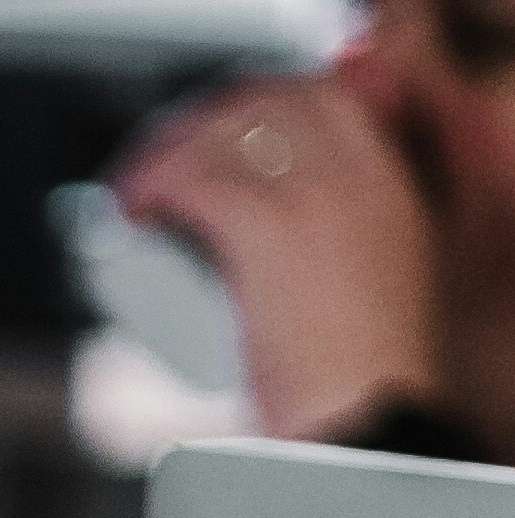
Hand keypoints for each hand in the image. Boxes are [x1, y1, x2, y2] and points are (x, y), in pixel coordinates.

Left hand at [120, 66, 446, 439]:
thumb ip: (349, 264)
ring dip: (161, 154)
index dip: (252, 105)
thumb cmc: (367, 382)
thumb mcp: (377, 293)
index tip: (208, 135)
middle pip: (263, 107)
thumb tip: (289, 279)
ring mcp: (316, 196)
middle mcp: (358, 173)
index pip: (318, 97)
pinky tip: (127, 207)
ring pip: (223, 139)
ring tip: (129, 197)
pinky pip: (199, 182)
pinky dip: (152, 184)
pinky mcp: (271, 230)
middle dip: (195, 127)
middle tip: (152, 169)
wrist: (370, 421)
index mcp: (389, 181)